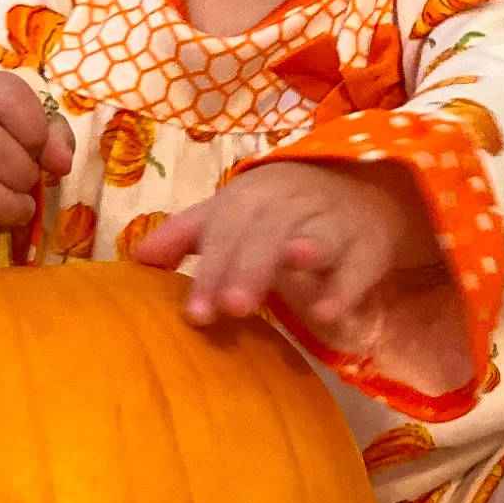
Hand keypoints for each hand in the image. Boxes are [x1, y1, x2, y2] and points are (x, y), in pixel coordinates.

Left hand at [134, 159, 470, 393]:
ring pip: (313, 240)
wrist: (357, 189)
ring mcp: (331, 224)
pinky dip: (344, 287)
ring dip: (297, 259)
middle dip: (246, 269)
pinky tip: (327, 311)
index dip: (211, 269)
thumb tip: (137, 258)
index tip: (196, 314)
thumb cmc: (277, 211)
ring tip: (279, 281)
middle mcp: (289, 206)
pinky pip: (357, 266)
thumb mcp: (230, 214)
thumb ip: (186, 235)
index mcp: (249, 198)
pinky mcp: (366, 248)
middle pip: (266, 234)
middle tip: (229, 309)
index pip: (225, 231)